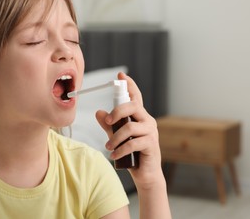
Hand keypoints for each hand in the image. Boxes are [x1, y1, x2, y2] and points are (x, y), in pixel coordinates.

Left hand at [95, 72, 162, 188]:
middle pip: (133, 106)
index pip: (136, 97)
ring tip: (108, 146)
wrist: (145, 173)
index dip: (130, 85)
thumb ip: (109, 124)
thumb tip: (98, 112)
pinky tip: (113, 155)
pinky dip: (120, 149)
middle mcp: (147, 120)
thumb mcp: (117, 136)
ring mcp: (151, 132)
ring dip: (115, 137)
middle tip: (107, 121)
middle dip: (117, 111)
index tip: (121, 75)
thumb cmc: (131, 152)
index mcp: (140, 116)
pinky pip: (133, 143)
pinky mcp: (151, 144)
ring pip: (130, 127)